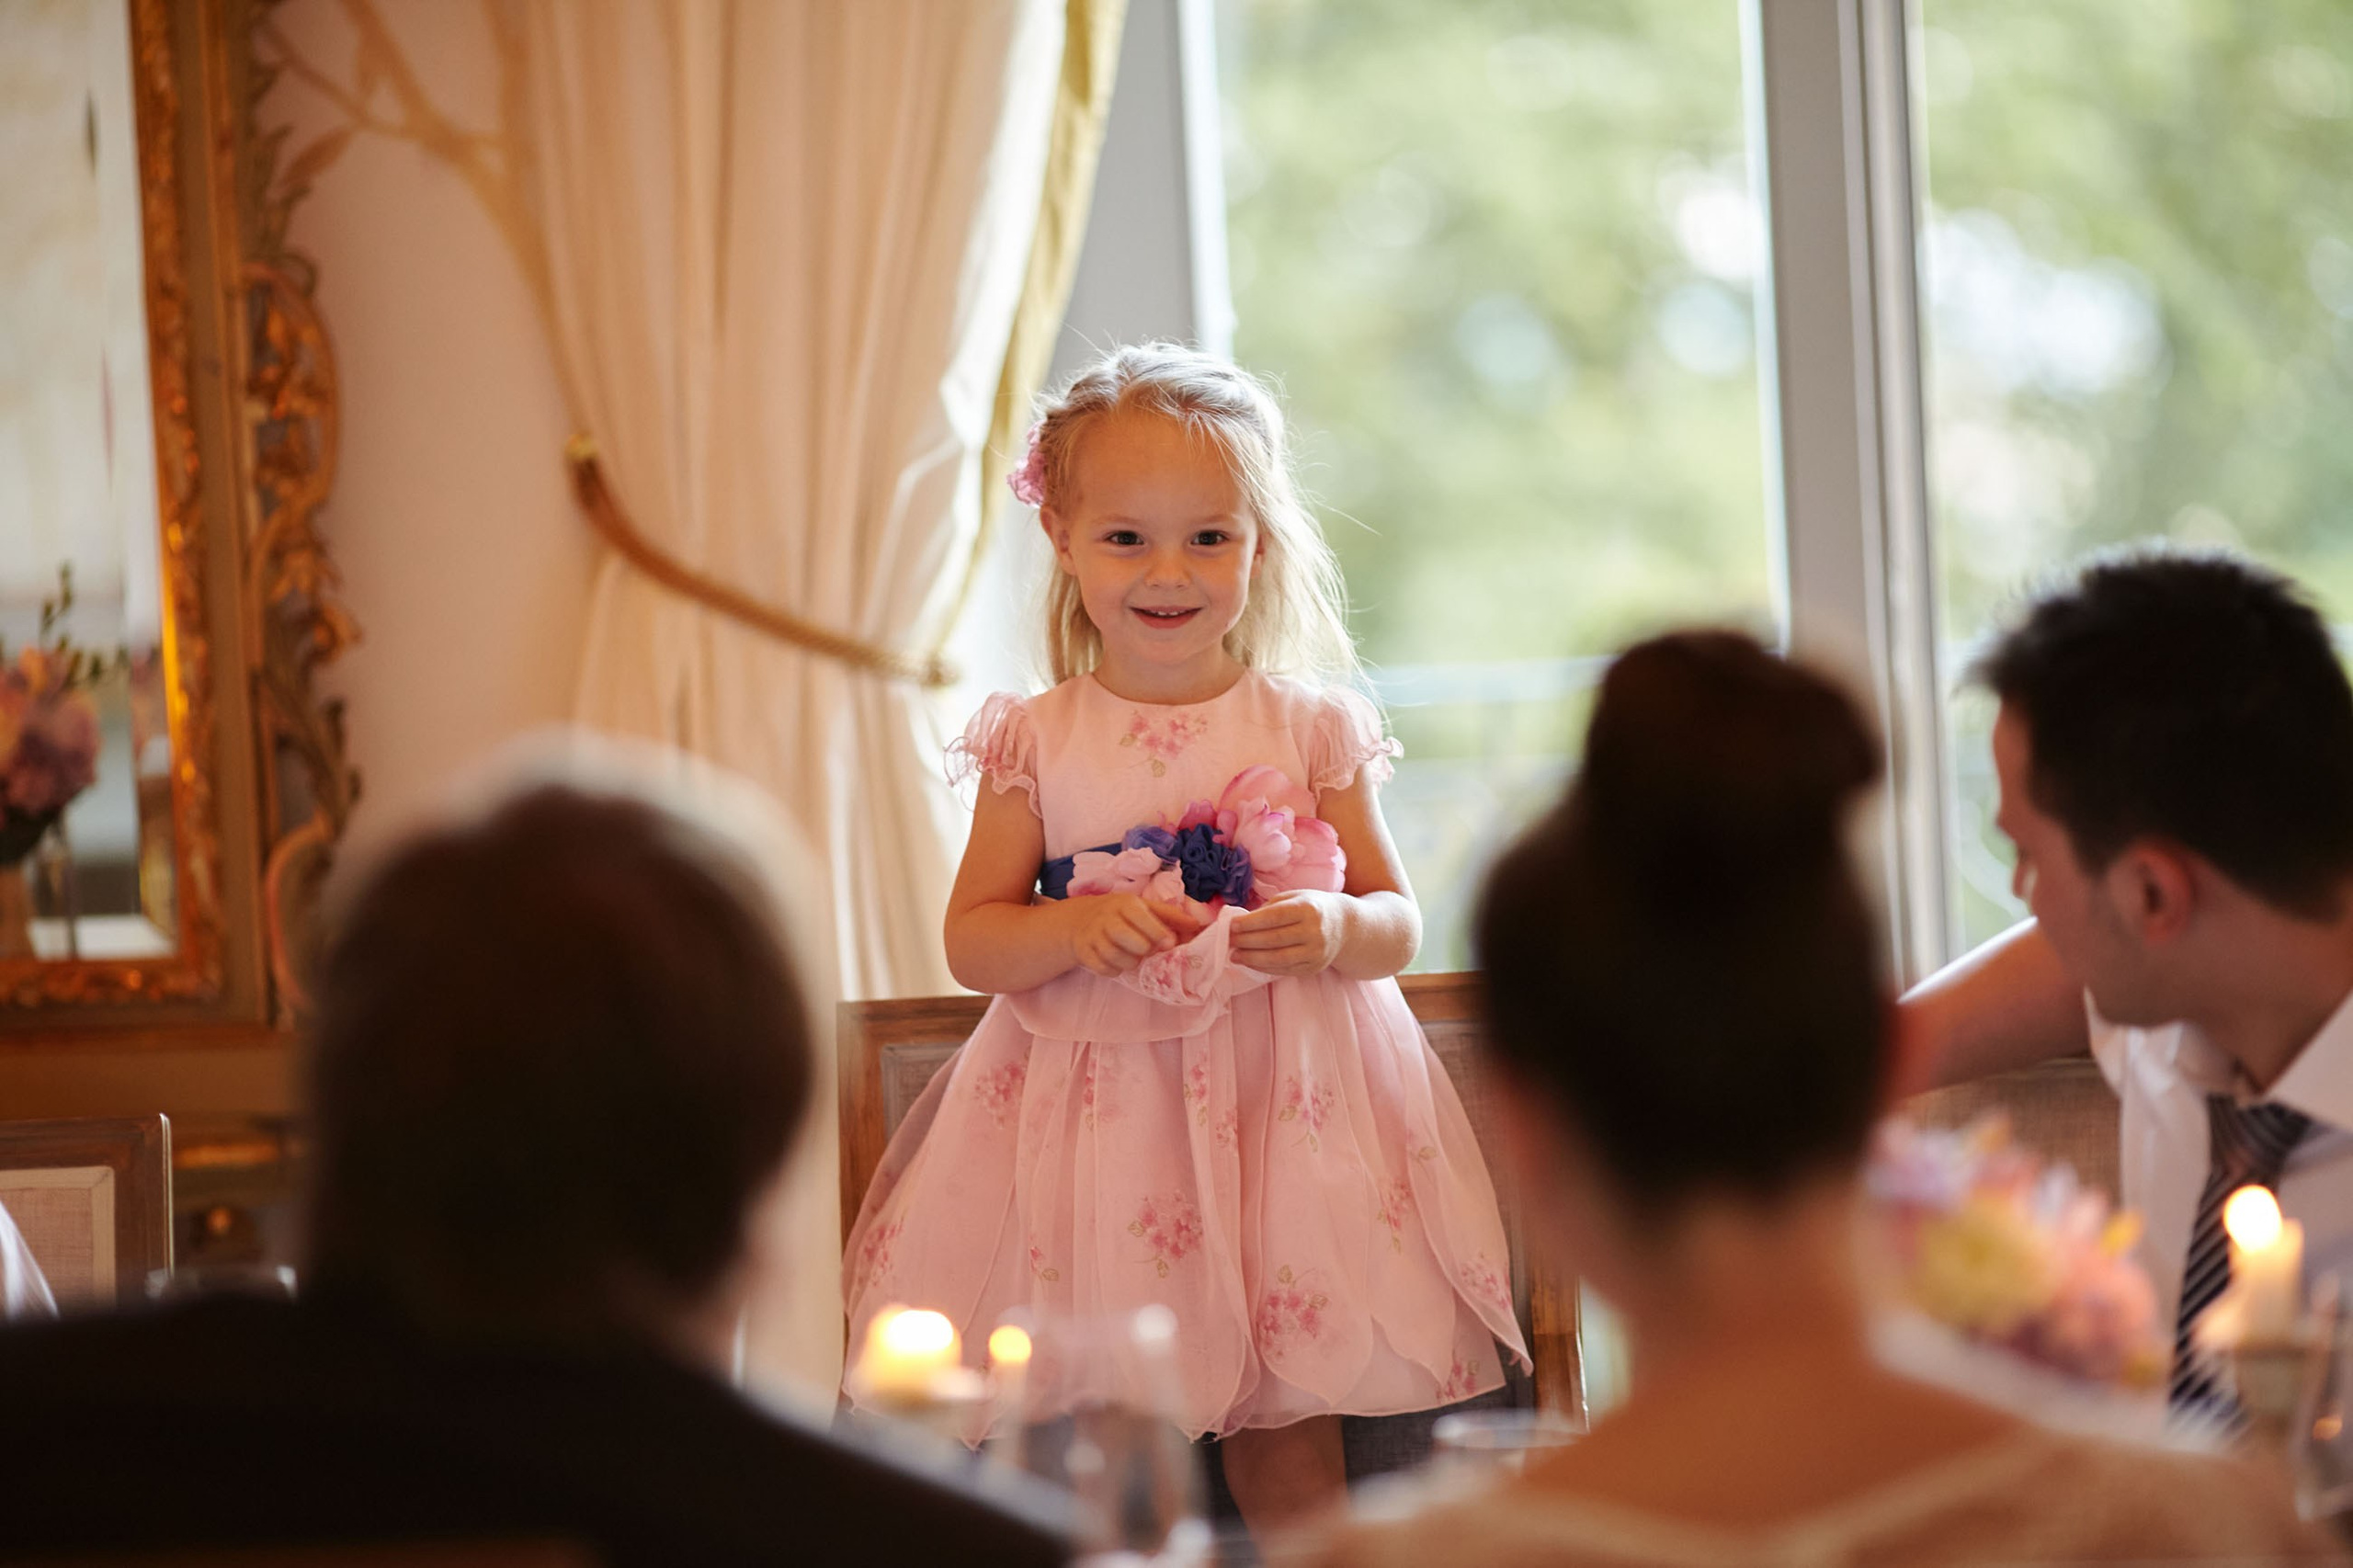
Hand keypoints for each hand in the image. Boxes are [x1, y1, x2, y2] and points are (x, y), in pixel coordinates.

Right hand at [1066, 894, 1203, 976]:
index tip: (1169, 944)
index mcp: (1125, 904)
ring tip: (1133, 956)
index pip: (1143, 919)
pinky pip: (1104, 969)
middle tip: (1147, 949)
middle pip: (1132, 941)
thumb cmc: (1121, 914)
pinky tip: (1117, 962)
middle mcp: (1107, 918)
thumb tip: (1197, 925)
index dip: (1159, 934)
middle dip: (1145, 950)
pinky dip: (1114, 970)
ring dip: (1131, 962)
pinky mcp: (1083, 953)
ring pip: (1117, 958)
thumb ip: (1171, 916)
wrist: (1080, 920)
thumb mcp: (1144, 907)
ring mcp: (1093, 936)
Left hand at [1229, 890, 1346, 976]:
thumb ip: (1269, 908)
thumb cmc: (1311, 907)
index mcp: (1307, 908)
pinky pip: (1284, 970)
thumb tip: (1241, 924)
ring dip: (1251, 959)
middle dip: (1246, 942)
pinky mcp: (1314, 967)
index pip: (1273, 917)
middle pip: (1273, 940)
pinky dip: (1263, 967)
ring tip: (1234, 955)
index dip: (1249, 923)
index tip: (1231, 926)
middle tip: (1228, 941)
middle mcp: (1314, 931)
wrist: (1343, 925)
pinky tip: (1250, 962)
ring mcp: (1316, 952)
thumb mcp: (1294, 897)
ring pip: (1277, 959)